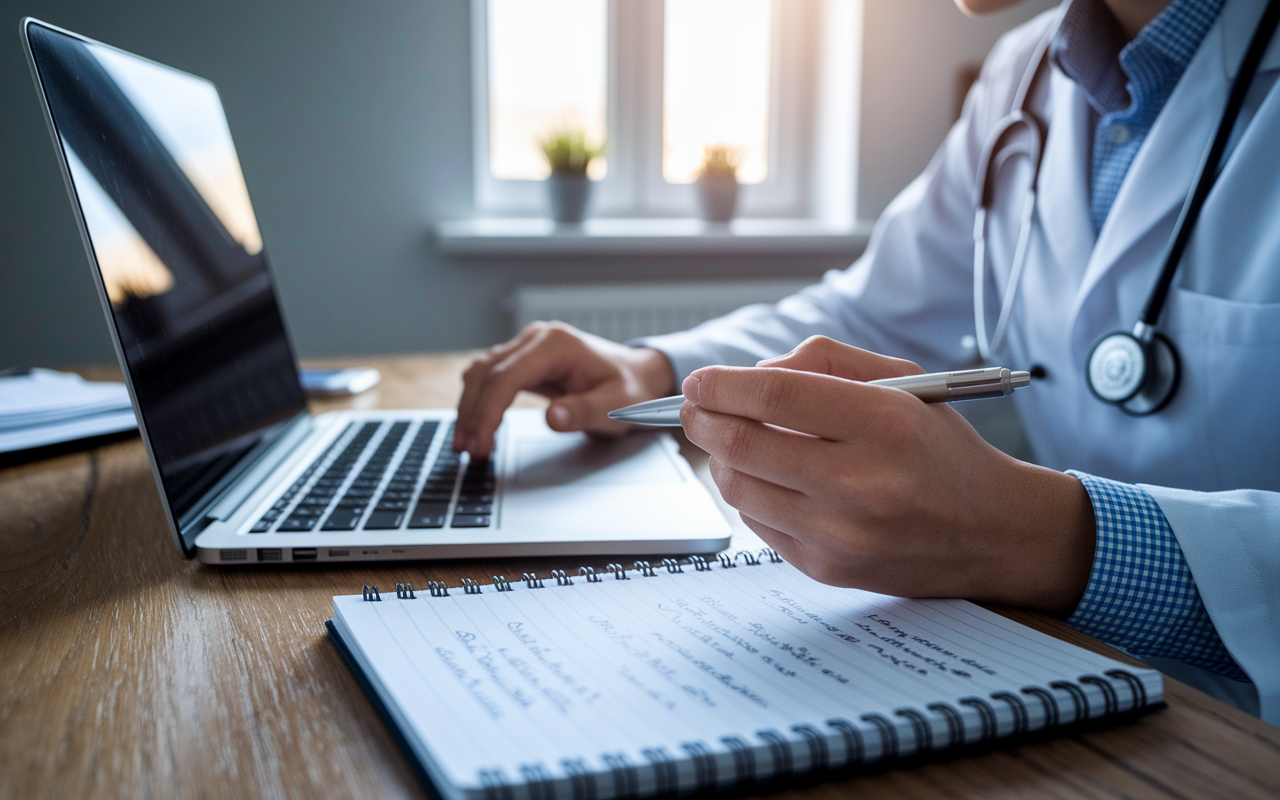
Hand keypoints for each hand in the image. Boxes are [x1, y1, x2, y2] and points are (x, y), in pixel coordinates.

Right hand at [455, 321, 675, 456]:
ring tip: (464, 444)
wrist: (637, 376)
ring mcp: (527, 347)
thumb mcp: (616, 406)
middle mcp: (536, 339)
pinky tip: (474, 426)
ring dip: (469, 408)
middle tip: (468, 450)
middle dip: (472, 413)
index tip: (482, 443)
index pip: (506, 377)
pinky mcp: (522, 361)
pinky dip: (478, 401)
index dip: (488, 412)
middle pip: (486, 373)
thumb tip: (552, 419)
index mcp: (556, 344)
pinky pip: (489, 378)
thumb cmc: (629, 389)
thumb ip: (584, 412)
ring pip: (481, 374)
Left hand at [680, 336, 1095, 616]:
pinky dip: (748, 494)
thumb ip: (823, 362)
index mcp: (887, 423)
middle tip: (694, 409)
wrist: (994, 532)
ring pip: (740, 488)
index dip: (723, 385)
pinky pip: (757, 524)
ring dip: (719, 459)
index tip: (700, 381)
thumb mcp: (904, 382)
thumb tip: (750, 374)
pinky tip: (766, 478)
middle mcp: (863, 483)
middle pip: (744, 445)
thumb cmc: (941, 450)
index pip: (776, 396)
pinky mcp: (828, 569)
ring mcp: (843, 534)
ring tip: (730, 441)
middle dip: (703, 421)